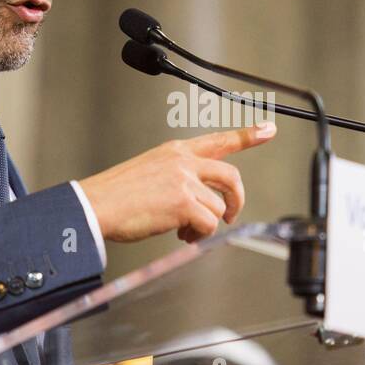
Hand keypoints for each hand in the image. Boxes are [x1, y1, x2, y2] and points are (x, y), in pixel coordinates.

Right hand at [77, 122, 276, 242]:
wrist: (95, 205)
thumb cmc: (117, 195)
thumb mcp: (150, 171)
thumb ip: (178, 178)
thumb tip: (201, 203)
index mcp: (175, 151)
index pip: (218, 140)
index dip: (247, 135)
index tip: (269, 129)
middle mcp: (183, 161)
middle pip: (231, 177)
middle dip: (237, 199)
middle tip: (231, 215)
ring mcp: (185, 181)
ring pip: (218, 208)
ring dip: (205, 224)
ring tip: (184, 231)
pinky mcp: (183, 203)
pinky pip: (208, 225)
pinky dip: (198, 235)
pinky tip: (181, 235)